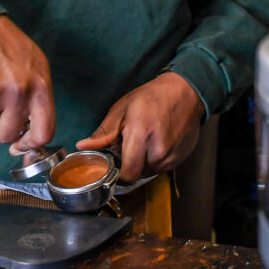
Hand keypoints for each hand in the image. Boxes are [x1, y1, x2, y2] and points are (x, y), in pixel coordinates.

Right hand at [0, 16, 55, 154]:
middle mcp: (19, 92)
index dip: (30, 144)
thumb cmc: (6, 45)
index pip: (44, 132)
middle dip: (0, 128)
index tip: (20, 144)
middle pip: (9, 135)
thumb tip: (29, 133)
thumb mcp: (34, 66)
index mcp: (40, 86)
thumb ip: (36, 98)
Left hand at [77, 72, 203, 182]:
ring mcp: (172, 156)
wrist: (186, 92)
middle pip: (137, 175)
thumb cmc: (152, 97)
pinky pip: (162, 167)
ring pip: (149, 172)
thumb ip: (104, 132)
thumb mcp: (122, 109)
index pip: (127, 174)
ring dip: (143, 162)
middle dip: (129, 166)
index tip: (114, 164)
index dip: (117, 173)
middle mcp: (158, 150)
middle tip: (129, 147)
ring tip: (144, 141)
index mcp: (141, 136)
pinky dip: (156, 160)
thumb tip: (82, 146)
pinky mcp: (181, 159)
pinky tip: (156, 142)